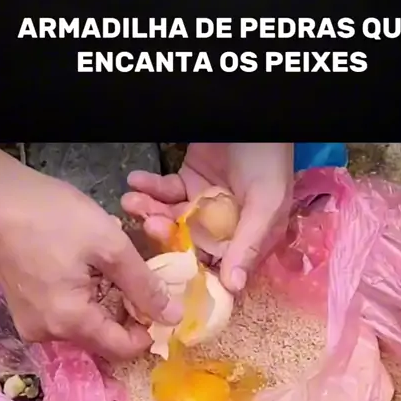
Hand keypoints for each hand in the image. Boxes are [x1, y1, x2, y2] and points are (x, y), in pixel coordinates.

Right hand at [0, 145, 182, 359]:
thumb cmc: (51, 216)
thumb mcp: (109, 246)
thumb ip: (144, 286)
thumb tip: (173, 317)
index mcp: (69, 322)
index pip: (122, 350)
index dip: (149, 332)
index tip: (161, 305)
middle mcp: (47, 333)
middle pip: (103, 338)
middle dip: (126, 313)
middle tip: (137, 278)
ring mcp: (31, 322)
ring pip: (85, 325)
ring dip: (105, 303)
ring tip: (108, 268)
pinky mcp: (24, 308)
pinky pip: (65, 314)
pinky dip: (83, 298)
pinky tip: (86, 269)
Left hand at [122, 143, 293, 292]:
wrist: (250, 111)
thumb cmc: (268, 158)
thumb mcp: (266, 202)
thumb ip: (249, 243)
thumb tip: (233, 288)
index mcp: (247, 237)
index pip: (216, 267)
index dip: (191, 274)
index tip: (167, 276)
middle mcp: (223, 225)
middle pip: (185, 243)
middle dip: (164, 235)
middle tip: (148, 223)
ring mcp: (202, 203)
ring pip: (170, 218)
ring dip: (149, 211)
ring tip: (133, 201)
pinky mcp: (187, 180)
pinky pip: (164, 191)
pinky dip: (149, 188)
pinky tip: (136, 181)